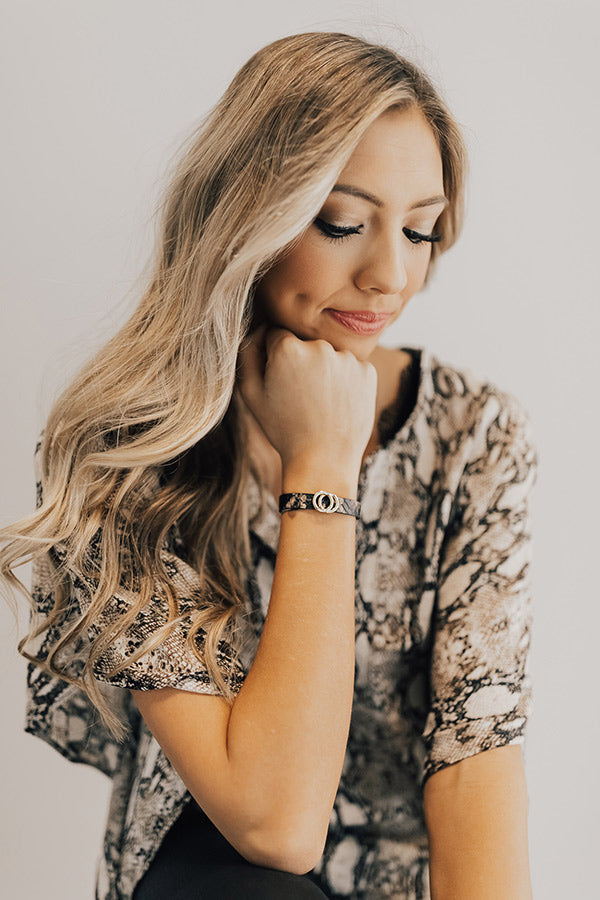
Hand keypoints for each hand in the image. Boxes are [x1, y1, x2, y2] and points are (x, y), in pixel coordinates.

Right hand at [236, 323, 377, 473]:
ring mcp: (347, 357)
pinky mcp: (368, 370)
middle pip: (305, 343)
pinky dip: (344, 380)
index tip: (279, 380)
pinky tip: (336, 404)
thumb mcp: (251, 393)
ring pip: (329, 354)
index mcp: (288, 348)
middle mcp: (320, 345)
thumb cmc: (283, 429)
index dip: (275, 357)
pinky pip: (350, 367)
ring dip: (323, 370)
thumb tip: (259, 327)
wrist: (324, 460)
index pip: (277, 334)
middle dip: (300, 361)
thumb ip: (249, 352)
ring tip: (319, 403)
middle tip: (300, 396)